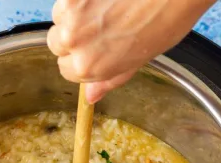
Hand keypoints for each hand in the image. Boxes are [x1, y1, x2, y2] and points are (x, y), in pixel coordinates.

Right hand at [47, 0, 215, 102]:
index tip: (93, 53)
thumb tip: (91, 96)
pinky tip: (102, 0)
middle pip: (56, 43)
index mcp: (88, 67)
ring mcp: (71, 14)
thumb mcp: (138, 61)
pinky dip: (79, 0)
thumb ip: (109, 79)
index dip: (80, 61)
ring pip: (59, 18)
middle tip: (101, 31)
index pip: (65, 69)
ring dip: (74, 16)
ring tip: (104, 12)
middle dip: (74, 39)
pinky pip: (66, 0)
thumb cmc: (163, 24)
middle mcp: (73, 41)